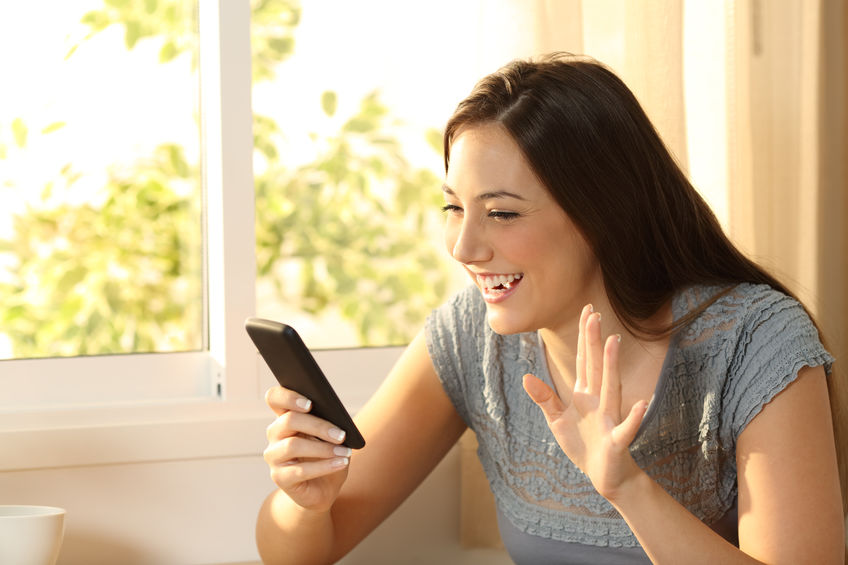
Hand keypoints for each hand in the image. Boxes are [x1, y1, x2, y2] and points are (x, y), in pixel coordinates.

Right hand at [264, 386, 351, 511]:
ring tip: (345, 452)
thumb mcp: (332, 437)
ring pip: (293, 445)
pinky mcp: (279, 477)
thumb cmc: (328, 456)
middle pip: (289, 420)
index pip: (275, 398)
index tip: (310, 404)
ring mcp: (274, 456)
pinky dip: (324, 466)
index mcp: (286, 417)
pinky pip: (300, 470)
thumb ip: (330, 423)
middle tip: (342, 434)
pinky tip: (341, 463)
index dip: (288, 397)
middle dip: (318, 426)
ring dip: (323, 449)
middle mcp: (275, 434)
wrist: (323, 490)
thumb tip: (338, 417)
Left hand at [523, 305, 647, 500]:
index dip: (584, 337)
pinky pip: (626, 428)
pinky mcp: (617, 441)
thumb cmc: (583, 444)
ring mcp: (610, 419)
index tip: (588, 311)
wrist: (606, 476)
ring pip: (611, 388)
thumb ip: (545, 398)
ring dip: (611, 366)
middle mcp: (599, 401)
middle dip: (593, 341)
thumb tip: (526, 377)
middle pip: (595, 366)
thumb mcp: (558, 420)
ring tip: (613, 341)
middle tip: (594, 313)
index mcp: (584, 394)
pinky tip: (641, 403)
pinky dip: (633, 417)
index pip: (583, 360)